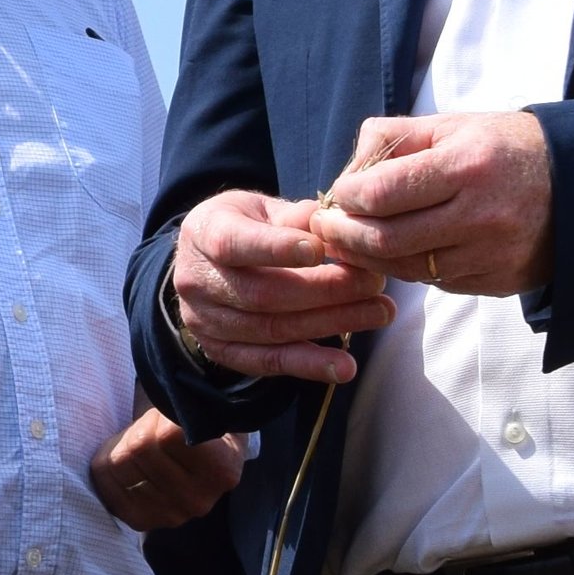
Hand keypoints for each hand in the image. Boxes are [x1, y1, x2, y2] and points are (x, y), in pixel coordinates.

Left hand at [87, 405, 249, 529]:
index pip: (169, 435)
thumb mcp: (205, 412)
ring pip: (121, 466)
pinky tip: (123, 464)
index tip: (166, 415)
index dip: (159, 417)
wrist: (205, 463)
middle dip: (139, 428)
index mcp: (222, 469)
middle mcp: (199, 500)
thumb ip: (188, 407)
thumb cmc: (200, 429)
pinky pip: (107, 488)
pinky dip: (107, 470)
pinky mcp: (144, 522)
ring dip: (121, 446)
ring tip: (139, 445)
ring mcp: (172, 515)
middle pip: (141, 448)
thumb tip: (166, 400)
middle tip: (149, 427)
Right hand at [169, 186, 392, 382]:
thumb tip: (332, 224)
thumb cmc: (244, 226)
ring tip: (377, 313)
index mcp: (203, 232)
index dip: (276, 249)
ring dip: (329, 324)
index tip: (319, 251)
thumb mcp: (261, 208)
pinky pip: (268, 363)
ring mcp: (205, 321)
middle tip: (372, 282)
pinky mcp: (221, 352)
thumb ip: (295, 217)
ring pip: (271, 330)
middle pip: (262, 293)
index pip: (234, 243)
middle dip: (323, 290)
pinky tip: (344, 366)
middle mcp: (196, 280)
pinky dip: (309, 366)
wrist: (207, 263)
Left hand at [308, 109, 556, 299]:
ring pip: (407, 268)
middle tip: (326, 227)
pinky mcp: (497, 282)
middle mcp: (479, 215)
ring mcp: (490, 254)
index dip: (347, 198)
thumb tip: (347, 175)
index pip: (382, 193)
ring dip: (369, 259)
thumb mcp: (454, 124)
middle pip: (387, 240)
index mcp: (467, 165)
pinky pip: (436, 282)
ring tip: (350, 243)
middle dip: (345, 236)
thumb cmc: (505, 147)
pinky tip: (396, 253)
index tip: (337, 195)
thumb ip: (394, 139)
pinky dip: (409, 268)